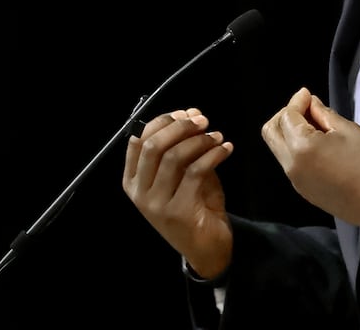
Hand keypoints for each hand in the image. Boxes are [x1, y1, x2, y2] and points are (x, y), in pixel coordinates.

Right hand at [123, 108, 233, 278]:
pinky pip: (196, 171)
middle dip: (180, 127)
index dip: (162, 121)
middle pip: (153, 146)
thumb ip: (185, 145)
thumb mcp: (184, 173)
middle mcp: (139, 193)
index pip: (138, 140)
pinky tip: (226, 149)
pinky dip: (214, 154)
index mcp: (133, 180)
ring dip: (200, 140)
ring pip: (174, 157)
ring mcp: (156, 204)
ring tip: (218, 136)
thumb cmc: (194, 205)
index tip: (186, 113)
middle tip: (203, 121)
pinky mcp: (178, 211)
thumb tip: (193, 113)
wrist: (207, 246)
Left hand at [260, 87, 359, 232]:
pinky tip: (316, 145)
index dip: (297, 101)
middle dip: (284, 115)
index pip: (287, 116)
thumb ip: (324, 115)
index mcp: (302, 147)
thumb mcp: (348, 130)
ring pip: (278, 148)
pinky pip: (289, 163)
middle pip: (270, 132)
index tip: (308, 94)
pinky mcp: (303, 191)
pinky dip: (295, 148)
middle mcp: (291, 165)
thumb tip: (311, 103)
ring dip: (288, 132)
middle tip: (305, 109)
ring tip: (313, 126)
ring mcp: (295, 180)